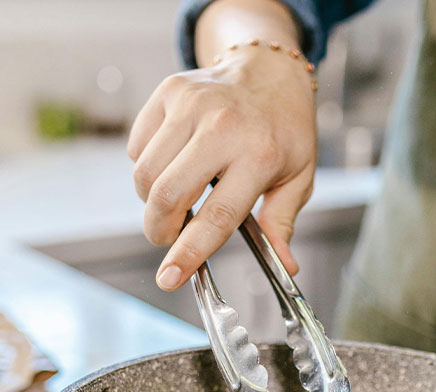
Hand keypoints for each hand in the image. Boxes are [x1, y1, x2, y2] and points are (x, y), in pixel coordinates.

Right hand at [128, 46, 316, 289]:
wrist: (270, 70)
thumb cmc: (284, 130)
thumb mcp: (298, 177)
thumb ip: (282, 223)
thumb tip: (285, 265)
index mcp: (260, 155)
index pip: (217, 216)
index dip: (189, 253)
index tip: (169, 278)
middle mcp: (223, 127)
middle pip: (168, 195)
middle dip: (159, 230)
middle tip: (169, 237)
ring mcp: (192, 105)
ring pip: (145, 174)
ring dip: (151, 201)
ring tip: (176, 198)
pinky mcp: (169, 92)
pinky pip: (138, 147)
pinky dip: (146, 166)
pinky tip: (173, 162)